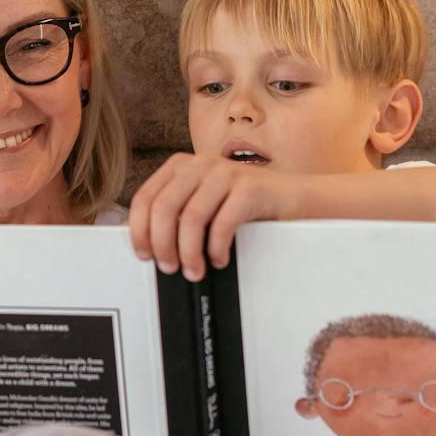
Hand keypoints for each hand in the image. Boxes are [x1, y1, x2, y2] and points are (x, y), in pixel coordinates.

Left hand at [128, 153, 304, 279]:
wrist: (295, 199)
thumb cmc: (246, 206)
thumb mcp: (204, 203)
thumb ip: (176, 214)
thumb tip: (144, 242)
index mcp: (181, 166)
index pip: (145, 198)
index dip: (139, 231)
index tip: (144, 255)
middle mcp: (200, 163)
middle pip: (164, 208)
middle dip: (162, 245)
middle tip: (169, 268)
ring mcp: (226, 173)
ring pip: (190, 218)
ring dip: (188, 253)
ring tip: (194, 271)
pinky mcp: (250, 188)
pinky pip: (221, 224)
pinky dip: (216, 248)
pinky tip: (219, 259)